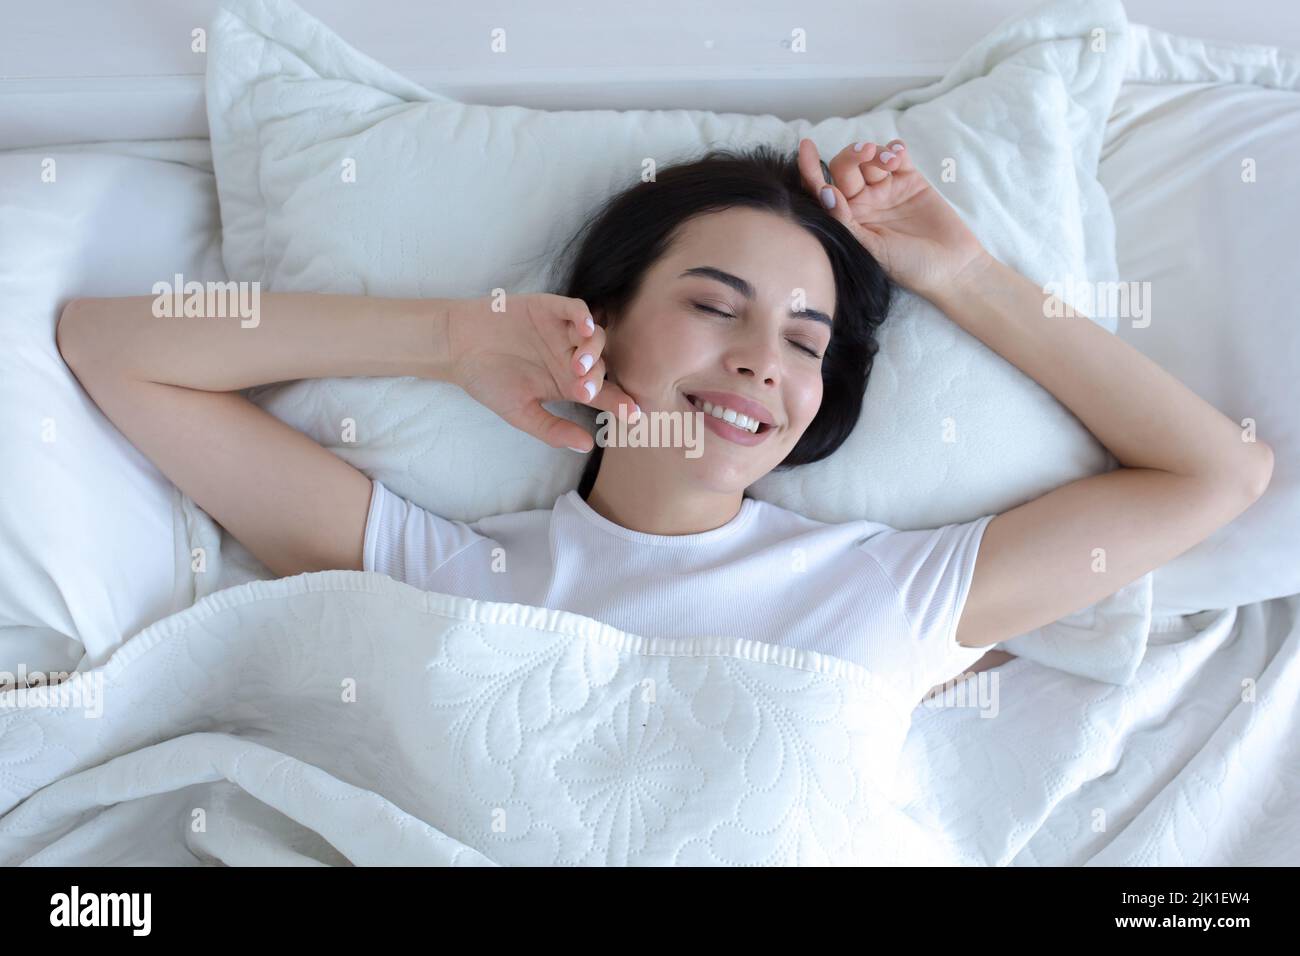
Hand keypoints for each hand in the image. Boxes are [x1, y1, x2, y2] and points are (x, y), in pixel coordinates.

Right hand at [446, 293, 639, 451]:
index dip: (620, 402)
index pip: (603, 393)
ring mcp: (562, 331)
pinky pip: (575, 308)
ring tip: (576, 365)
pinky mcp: (549, 309)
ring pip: (594, 337)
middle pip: (602, 365)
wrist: (458, 348)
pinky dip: (582, 316)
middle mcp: (571, 356)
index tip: (634, 415)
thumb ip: (552, 429)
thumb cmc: (488, 381)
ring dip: (592, 351)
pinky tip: (584, 327)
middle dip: (597, 379)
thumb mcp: (520, 412)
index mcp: (568, 384)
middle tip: (582, 389)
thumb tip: (586, 446)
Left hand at [797, 137, 991, 300]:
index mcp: (847, 220)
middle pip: (846, 168)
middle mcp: (863, 203)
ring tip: (892, 161)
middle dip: (852, 156)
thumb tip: (825, 192)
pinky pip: (896, 155)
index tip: (806, 146)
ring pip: (870, 158)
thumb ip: (847, 221)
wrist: (951, 267)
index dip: (810, 168)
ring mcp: (886, 190)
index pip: (822, 190)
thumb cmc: (908, 266)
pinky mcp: (910, 180)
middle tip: (866, 152)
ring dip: (876, 153)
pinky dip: (894, 148)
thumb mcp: (870, 248)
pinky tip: (898, 154)